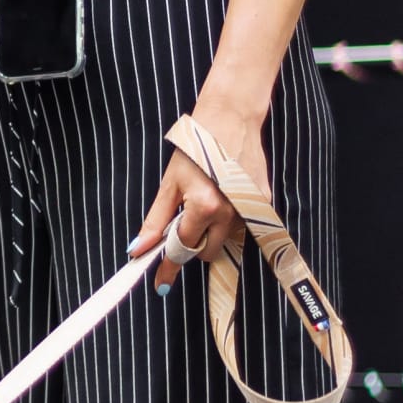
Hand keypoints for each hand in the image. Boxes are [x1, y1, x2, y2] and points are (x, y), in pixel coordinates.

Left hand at [130, 115, 267, 292]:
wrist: (231, 119)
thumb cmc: (195, 148)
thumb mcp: (170, 182)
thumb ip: (156, 219)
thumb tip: (138, 248)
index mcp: (203, 206)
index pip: (183, 247)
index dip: (169, 266)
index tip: (161, 284)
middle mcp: (230, 212)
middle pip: (208, 251)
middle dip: (194, 243)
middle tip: (186, 220)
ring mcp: (250, 208)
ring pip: (226, 239)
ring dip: (213, 231)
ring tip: (207, 200)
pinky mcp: (264, 202)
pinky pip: (242, 225)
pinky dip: (230, 219)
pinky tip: (224, 197)